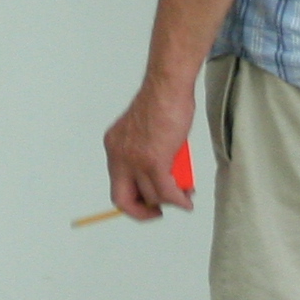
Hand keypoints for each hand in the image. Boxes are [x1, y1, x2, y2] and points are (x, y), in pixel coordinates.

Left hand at [100, 79, 196, 220]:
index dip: (131, 201)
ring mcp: (135, 161)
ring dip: (170, 201)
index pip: (116, 186)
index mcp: (114, 147)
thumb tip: (159, 177)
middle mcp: (119, 156)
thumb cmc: (162, 103)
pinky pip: (167, 191)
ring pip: (152, 195)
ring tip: (185, 196)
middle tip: (160, 211)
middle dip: (143, 211)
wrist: (167, 88)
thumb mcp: (144, 132)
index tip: (147, 203)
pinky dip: (178, 200)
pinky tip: (186, 202)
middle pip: (124, 199)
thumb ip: (144, 153)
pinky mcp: (154, 161)